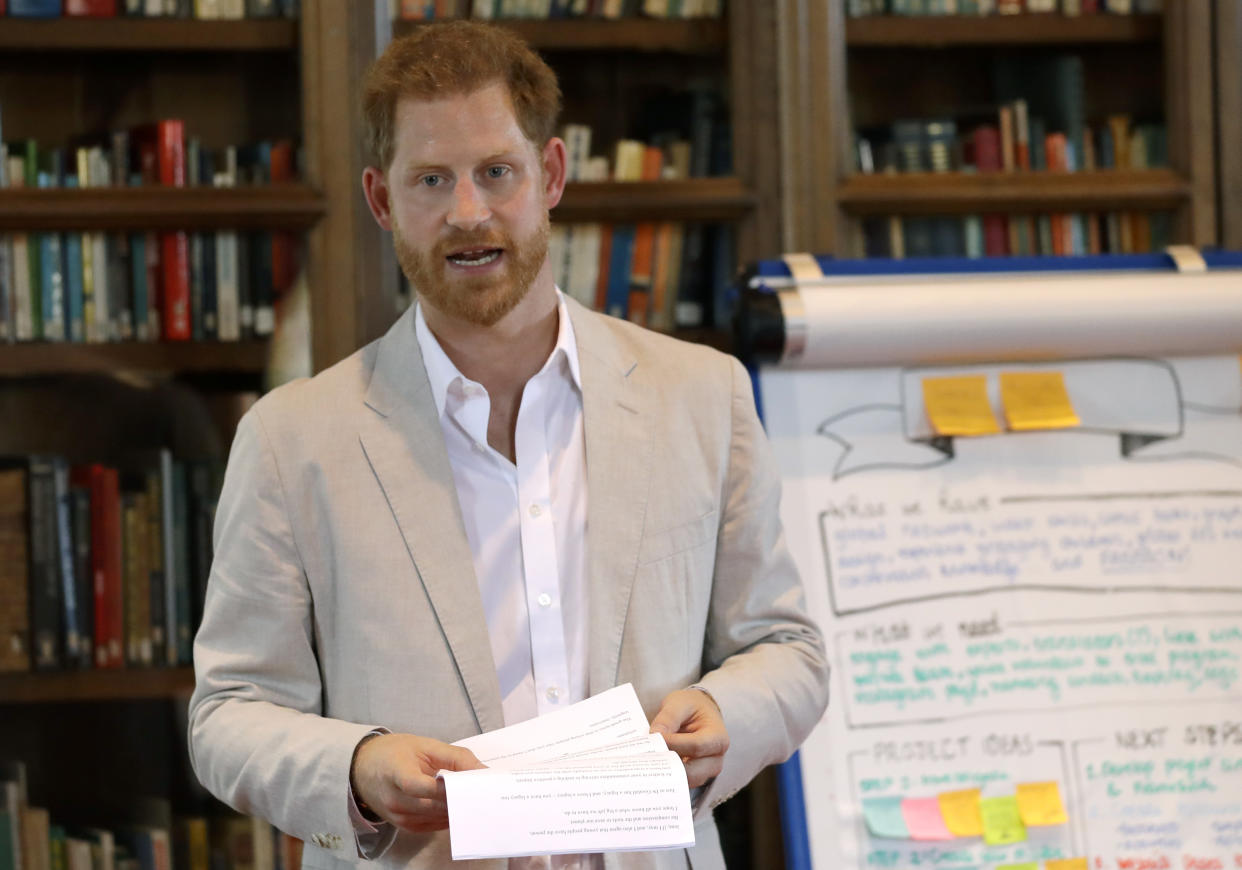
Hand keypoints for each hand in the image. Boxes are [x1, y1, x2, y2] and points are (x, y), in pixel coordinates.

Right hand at [350, 733, 484, 832]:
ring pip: (437, 818)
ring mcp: (398, 817)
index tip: (473, 782)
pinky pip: (433, 825)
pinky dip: (448, 816)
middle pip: (433, 805)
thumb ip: (456, 757)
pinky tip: (458, 805)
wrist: (363, 768)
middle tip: (484, 791)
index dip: (447, 787)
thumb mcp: (426, 745)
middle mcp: (394, 800)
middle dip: (460, 799)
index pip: (421, 786)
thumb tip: (484, 771)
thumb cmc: (395, 752)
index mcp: (396, 773)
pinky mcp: (404, 826)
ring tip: (475, 797)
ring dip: (457, 809)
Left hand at [649, 688, 729, 788]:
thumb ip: (668, 718)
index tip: (653, 738)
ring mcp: (704, 772)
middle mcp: (715, 760)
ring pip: (683, 781)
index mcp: (718, 738)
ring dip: (663, 773)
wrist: (698, 714)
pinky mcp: (692, 778)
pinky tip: (649, 767)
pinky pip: (677, 782)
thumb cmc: (691, 707)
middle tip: (644, 756)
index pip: (695, 747)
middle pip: (691, 772)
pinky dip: (664, 776)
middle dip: (666, 764)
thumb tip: (655, 735)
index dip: (673, 744)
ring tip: (644, 762)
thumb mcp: (680, 703)